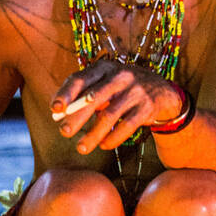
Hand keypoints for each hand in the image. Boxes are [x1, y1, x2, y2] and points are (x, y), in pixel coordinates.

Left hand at [51, 58, 182, 153]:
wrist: (161, 91)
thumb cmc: (122, 89)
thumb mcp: (105, 83)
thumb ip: (83, 94)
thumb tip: (57, 112)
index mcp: (104, 67)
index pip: (81, 79)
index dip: (66, 94)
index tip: (55, 109)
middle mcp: (120, 76)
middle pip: (93, 98)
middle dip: (77, 117)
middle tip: (64, 133)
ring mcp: (135, 91)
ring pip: (109, 116)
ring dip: (93, 134)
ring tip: (81, 148)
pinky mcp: (147, 107)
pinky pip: (126, 126)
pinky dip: (113, 138)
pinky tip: (103, 146)